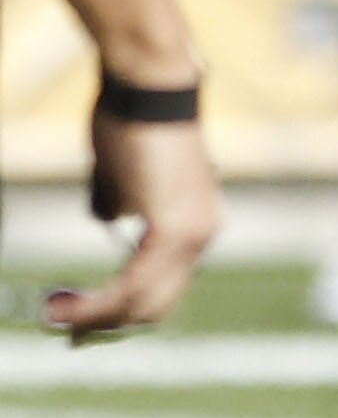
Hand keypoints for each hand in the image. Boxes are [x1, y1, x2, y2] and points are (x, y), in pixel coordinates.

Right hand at [46, 109, 220, 339]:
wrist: (149, 86)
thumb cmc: (132, 118)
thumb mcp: (121, 173)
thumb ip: (118, 202)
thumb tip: (107, 219)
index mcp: (195, 222)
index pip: (164, 285)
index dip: (124, 307)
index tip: (84, 319)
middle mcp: (202, 234)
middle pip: (156, 304)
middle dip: (108, 323)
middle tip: (65, 331)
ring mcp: (192, 234)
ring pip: (142, 301)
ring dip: (95, 317)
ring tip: (55, 318)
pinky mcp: (173, 230)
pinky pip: (132, 285)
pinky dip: (98, 302)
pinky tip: (67, 307)